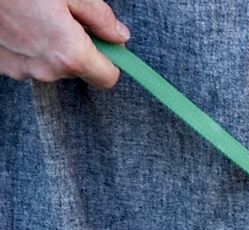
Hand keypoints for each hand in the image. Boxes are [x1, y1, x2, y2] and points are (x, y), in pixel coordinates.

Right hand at [0, 0, 129, 88]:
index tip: (105, 44)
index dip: (110, 61)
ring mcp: (20, 70)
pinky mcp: (1, 65)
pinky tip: (16, 21)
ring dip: (48, 46)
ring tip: (32, 15)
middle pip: (76, 70)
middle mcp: (46, 70)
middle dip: (75, 48)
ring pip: (49, 65)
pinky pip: (25, 60)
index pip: (108, 78)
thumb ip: (100, 17)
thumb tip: (119, 36)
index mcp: (70, 55)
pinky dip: (25, 45)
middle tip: (61, 17)